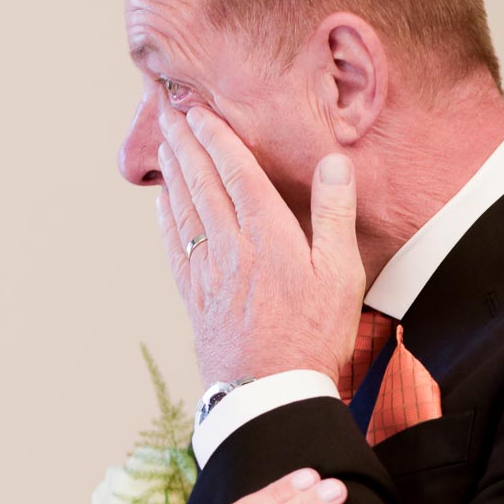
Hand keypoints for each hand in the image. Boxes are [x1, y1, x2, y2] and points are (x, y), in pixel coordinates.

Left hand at [155, 105, 365, 385]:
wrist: (270, 393)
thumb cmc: (312, 335)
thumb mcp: (341, 274)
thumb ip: (334, 215)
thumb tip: (335, 164)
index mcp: (267, 234)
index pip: (236, 171)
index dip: (216, 137)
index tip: (199, 110)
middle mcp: (231, 246)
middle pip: (202, 182)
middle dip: (184, 142)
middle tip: (167, 110)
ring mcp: (208, 271)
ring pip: (184, 209)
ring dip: (173, 172)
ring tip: (164, 143)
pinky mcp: (197, 297)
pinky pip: (175, 246)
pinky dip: (166, 218)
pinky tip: (161, 203)